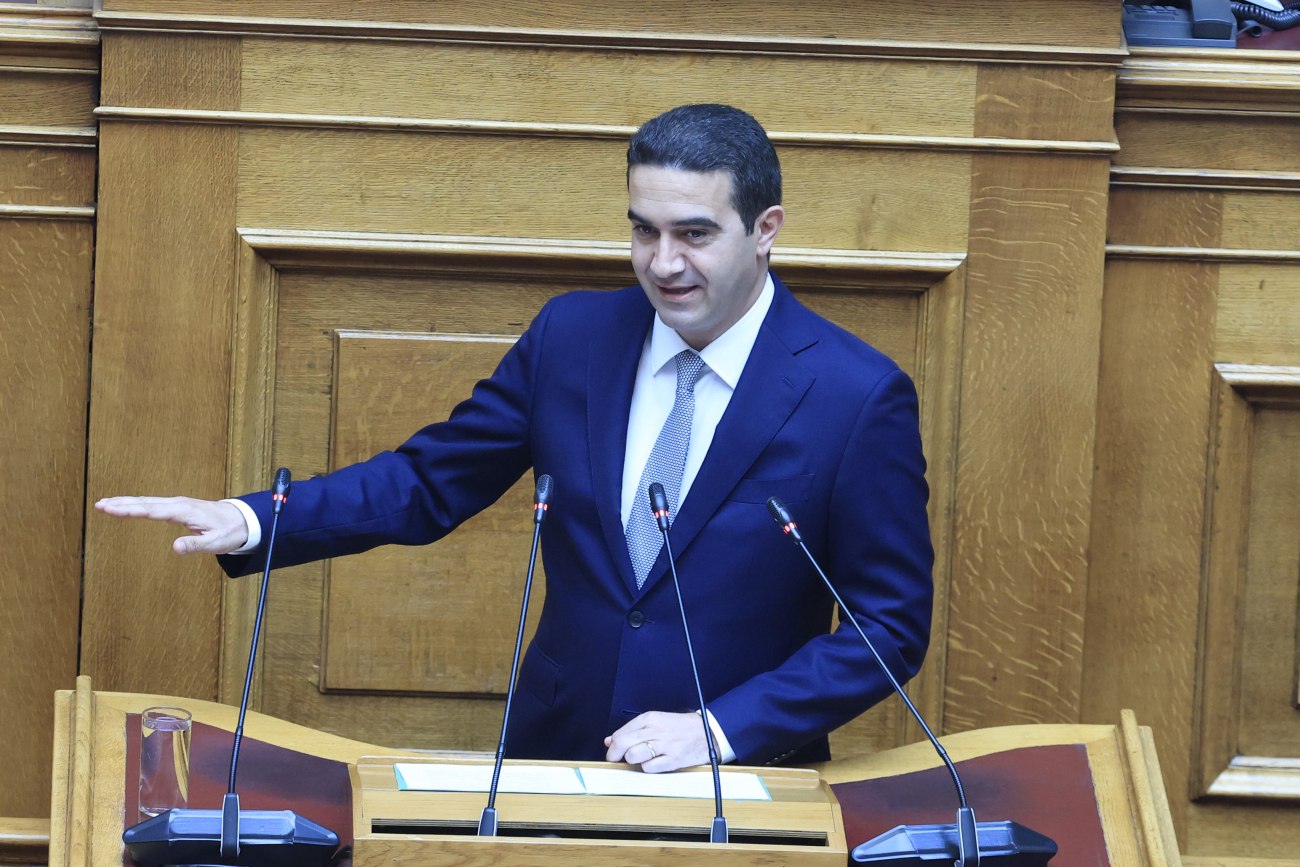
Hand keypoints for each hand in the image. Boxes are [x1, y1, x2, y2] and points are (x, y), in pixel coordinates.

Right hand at [95, 496, 248, 555]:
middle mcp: (178, 504)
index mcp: (184, 511)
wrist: (243, 520)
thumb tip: (175, 547)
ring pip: (147, 501)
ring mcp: (177, 504)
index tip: (110, 508)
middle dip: (121, 503)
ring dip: (126, 502)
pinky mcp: (178, 507)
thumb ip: (196, 545)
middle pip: (145, 503)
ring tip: (105, 504)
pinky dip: (137, 504)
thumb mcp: (216, 543)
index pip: (151, 510)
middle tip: (99, 504)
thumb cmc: (230, 532)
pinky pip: (153, 504)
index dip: (129, 510)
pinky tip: (126, 506)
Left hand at [604, 711, 710, 773]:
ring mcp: (664, 745)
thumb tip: (609, 741)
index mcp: (649, 719)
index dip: (613, 747)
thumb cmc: (680, 727)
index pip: (620, 734)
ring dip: (632, 761)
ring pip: (633, 756)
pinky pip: (649, 768)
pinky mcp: (672, 760)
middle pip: (622, 744)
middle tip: (617, 761)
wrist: (707, 732)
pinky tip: (653, 764)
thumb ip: (632, 731)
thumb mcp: (655, 722)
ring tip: (639, 760)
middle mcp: (654, 730)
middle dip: (615, 755)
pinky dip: (647, 769)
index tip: (613, 752)